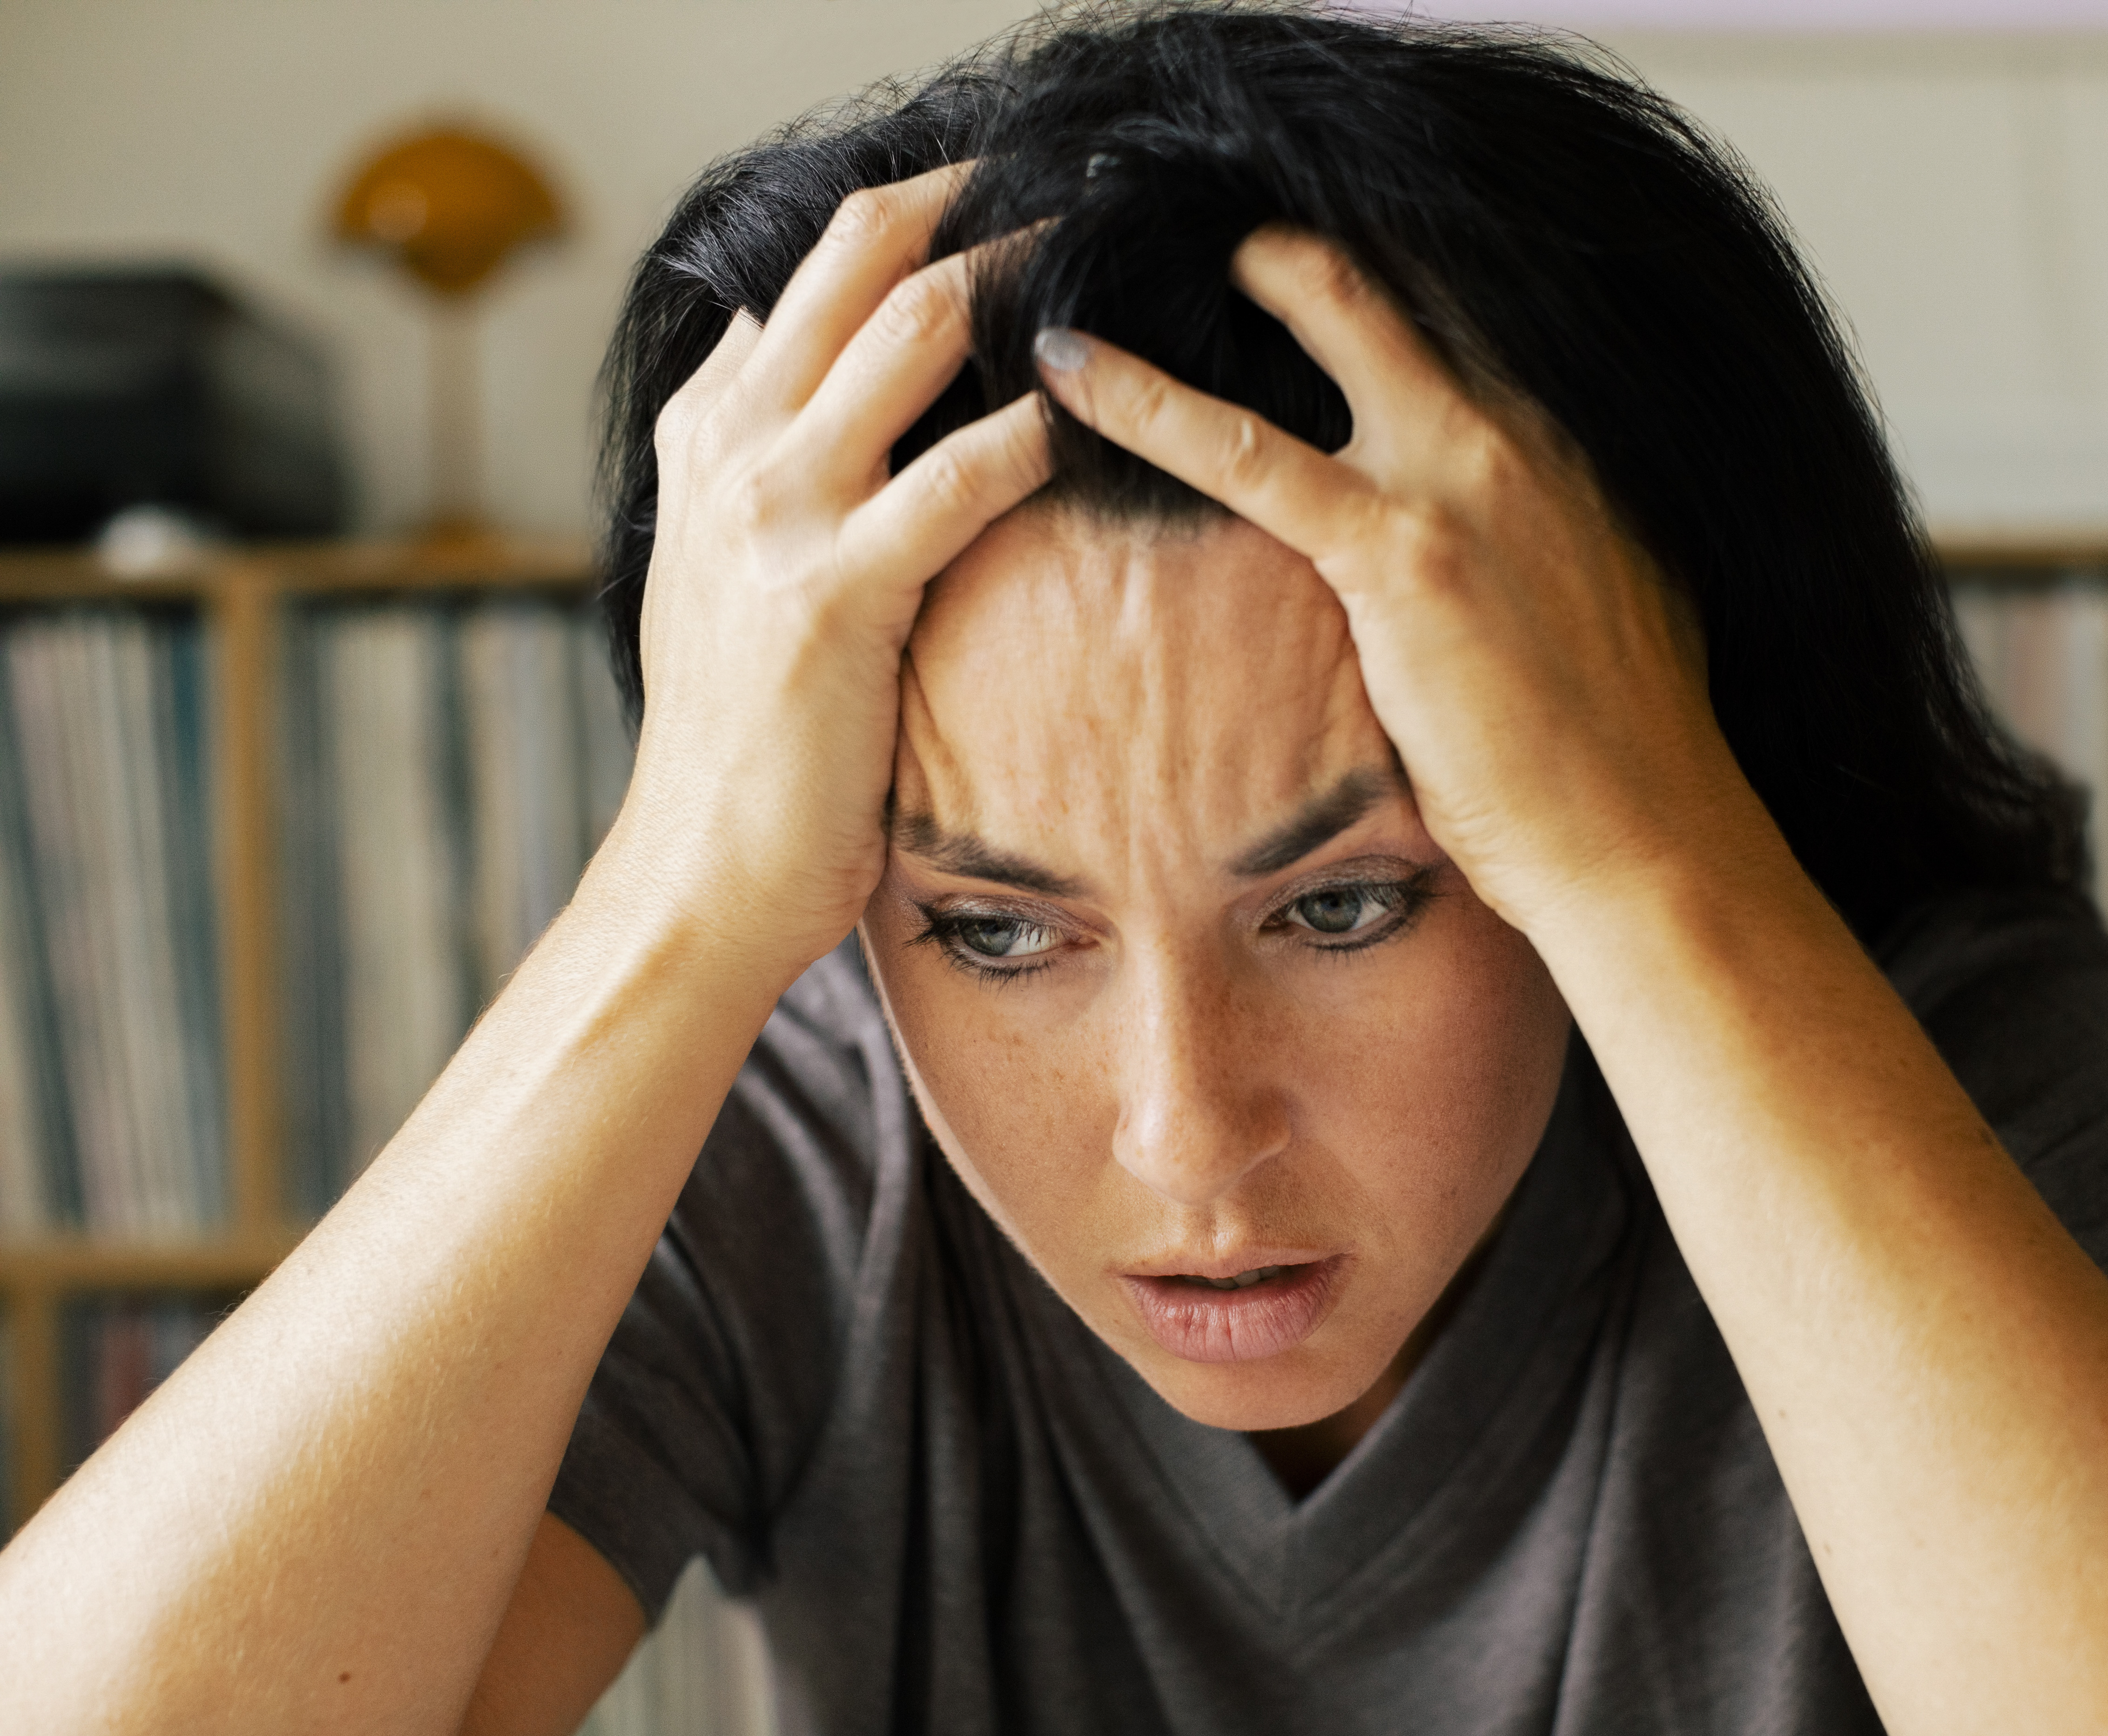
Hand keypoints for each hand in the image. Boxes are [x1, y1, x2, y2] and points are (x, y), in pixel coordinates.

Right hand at [607, 167, 1051, 981]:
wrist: (692, 873)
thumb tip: (778, 361)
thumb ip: (750, 461)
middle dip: (981, 202)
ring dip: (1026, 281)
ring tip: (1117, 265)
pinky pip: (956, 478)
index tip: (1013, 199)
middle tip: (1089, 193)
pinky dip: (1035, 433)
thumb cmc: (738, 737)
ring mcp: (775, 513)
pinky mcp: (833, 594)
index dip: (920, 210)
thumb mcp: (718, 571)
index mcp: (711, 433)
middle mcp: (733, 448)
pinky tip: (1095, 415)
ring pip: (912, 330)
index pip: (814, 266)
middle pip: (862, 254)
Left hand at [1032, 227, 1765, 935]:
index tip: (1278, 252)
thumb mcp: (1593, 608)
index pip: (1448, 305)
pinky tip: (1066, 371)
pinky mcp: (1401, 554)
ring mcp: (1466, 479)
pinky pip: (1243, 450)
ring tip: (1109, 234)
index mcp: (1563, 442)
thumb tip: (1480, 556)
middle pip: (1394, 272)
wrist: (1646, 840)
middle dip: (1290, 228)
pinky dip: (1142, 400)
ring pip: (1325, 309)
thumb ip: (1532, 545)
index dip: (1363, 265)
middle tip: (1198, 210)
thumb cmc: (1613, 755)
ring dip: (1223, 261)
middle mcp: (1522, 430)